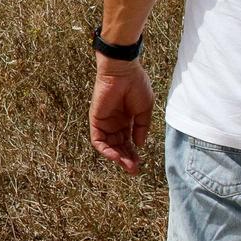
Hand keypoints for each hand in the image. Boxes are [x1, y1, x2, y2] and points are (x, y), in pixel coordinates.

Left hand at [90, 56, 153, 173]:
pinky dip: (105, 150)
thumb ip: (142, 127)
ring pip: (109, 146)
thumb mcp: (145, 110)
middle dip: (126, 159)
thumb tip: (140, 144)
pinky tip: (115, 156)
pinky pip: (98, 140)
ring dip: (117, 157)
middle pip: (119, 146)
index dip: (133, 154)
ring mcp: (105, 122)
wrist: (123, 71)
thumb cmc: (136, 85)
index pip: (129, 142)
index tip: (140, 164)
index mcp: (127, 120)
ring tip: (127, 165)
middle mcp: (115, 123)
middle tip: (134, 169)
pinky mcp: (96, 120)